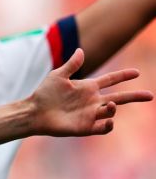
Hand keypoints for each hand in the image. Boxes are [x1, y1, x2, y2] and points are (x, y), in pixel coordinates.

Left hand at [27, 48, 152, 135]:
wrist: (34, 112)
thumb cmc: (45, 93)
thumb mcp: (58, 76)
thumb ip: (71, 65)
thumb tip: (80, 50)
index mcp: (88, 87)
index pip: (111, 80)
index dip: (123, 76)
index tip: (137, 72)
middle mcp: (93, 101)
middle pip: (120, 97)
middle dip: (135, 96)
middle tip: (150, 95)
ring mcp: (91, 114)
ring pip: (111, 111)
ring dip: (113, 108)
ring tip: (110, 105)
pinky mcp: (86, 127)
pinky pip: (104, 127)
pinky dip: (109, 124)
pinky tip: (109, 120)